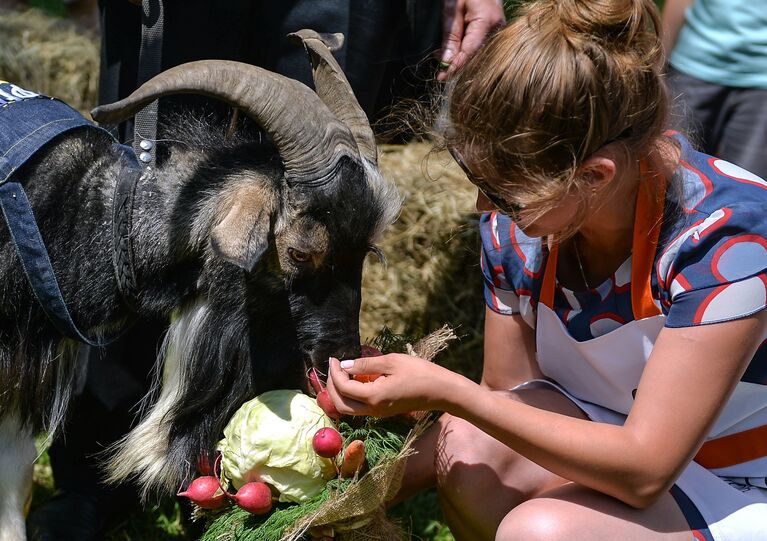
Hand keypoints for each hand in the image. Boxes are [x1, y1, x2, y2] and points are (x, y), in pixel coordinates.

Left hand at [326, 354, 468, 416]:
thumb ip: (365, 365)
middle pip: (340, 404)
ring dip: (339, 392)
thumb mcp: (392, 362)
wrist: (441, 390)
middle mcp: (373, 409)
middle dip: (331, 386)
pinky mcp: (383, 411)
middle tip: (332, 367)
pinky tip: (355, 378)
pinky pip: (359, 406)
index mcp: (374, 397)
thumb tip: (344, 365)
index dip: (334, 372)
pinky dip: (351, 394)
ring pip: (348, 408)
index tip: (334, 358)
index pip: (343, 387)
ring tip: (341, 371)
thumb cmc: (420, 372)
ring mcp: (378, 413)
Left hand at [438, 0, 505, 80]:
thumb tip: (446, 61)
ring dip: (461, 59)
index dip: (455, 66)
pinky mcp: (496, 31)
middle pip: (476, 56)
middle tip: (440, 71)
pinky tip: (455, 53)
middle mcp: (497, 29)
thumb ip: (450, 35)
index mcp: (487, 21)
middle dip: (457, 65)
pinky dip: (467, 52)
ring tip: (444, 61)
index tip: (441, 77)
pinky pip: (480, 47)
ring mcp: (499, 30)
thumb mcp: (452, 9)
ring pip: (478, 53)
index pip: (470, 52)